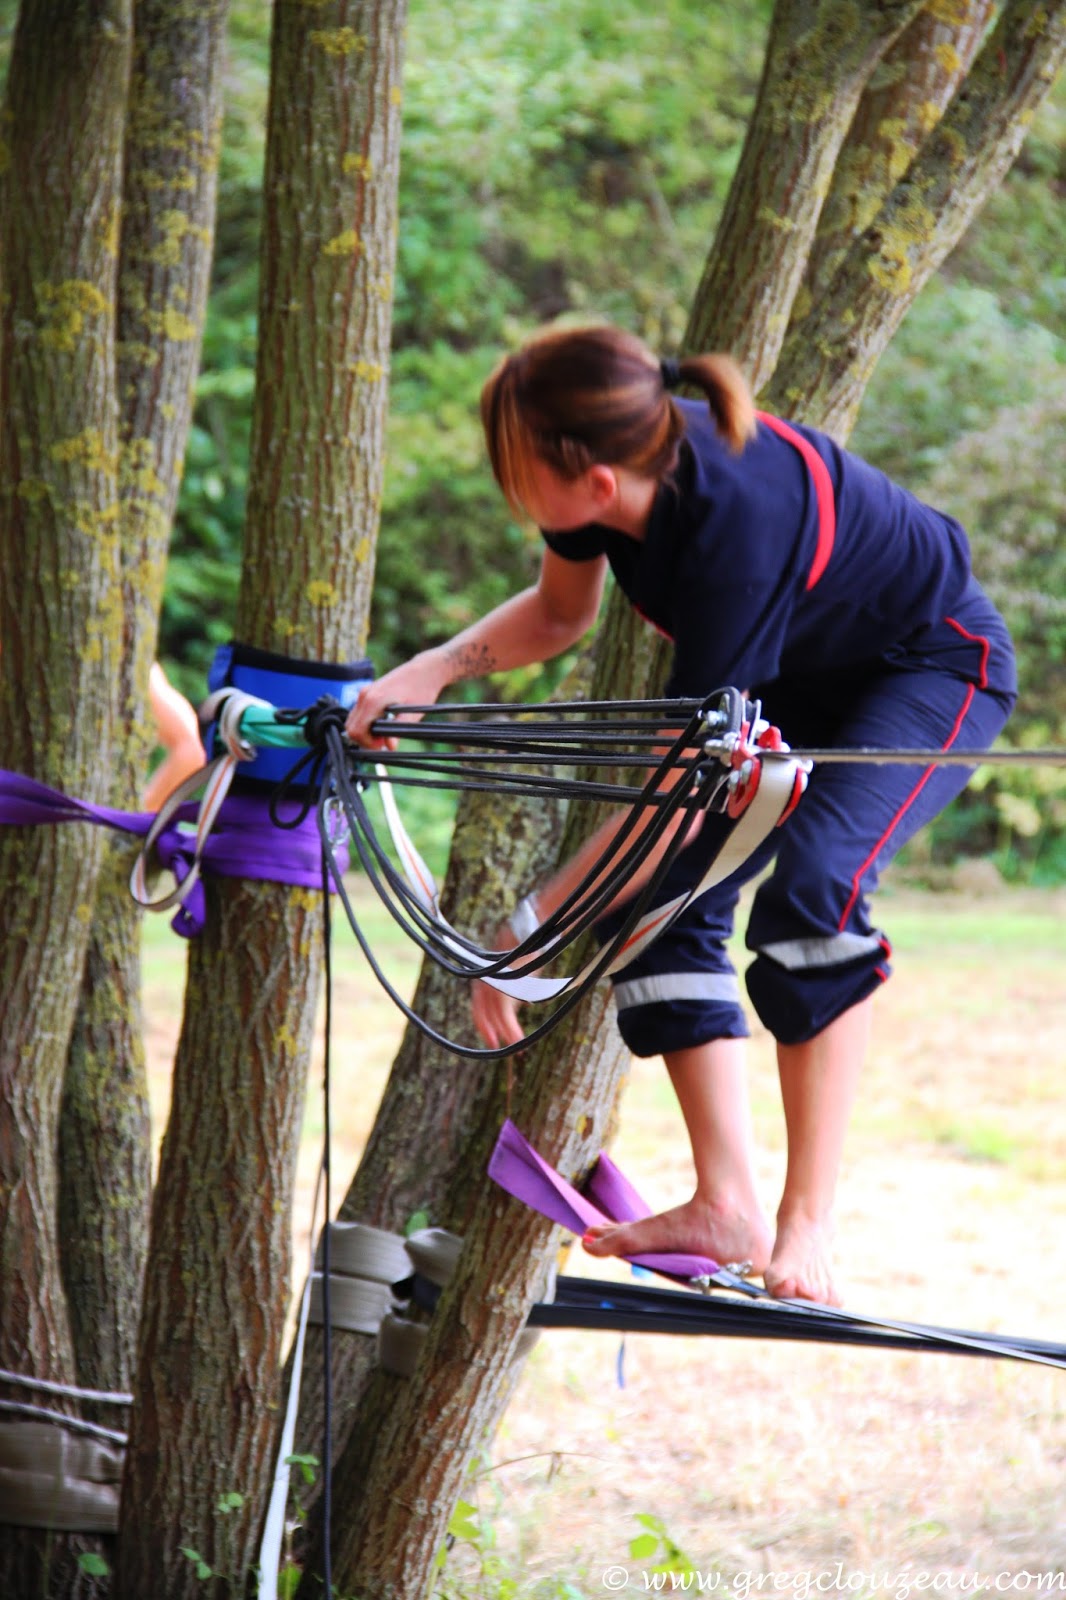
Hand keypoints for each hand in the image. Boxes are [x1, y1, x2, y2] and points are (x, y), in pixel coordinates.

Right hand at [345, 649, 447, 747]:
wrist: (425, 670)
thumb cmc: (422, 689)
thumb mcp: (414, 713)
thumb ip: (398, 730)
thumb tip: (389, 747)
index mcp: (374, 700)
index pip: (357, 730)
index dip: (367, 743)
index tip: (382, 746)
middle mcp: (365, 695)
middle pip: (351, 727)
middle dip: (364, 739)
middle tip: (382, 743)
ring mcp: (365, 692)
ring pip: (353, 720)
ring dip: (364, 731)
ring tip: (383, 734)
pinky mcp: (368, 691)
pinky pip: (358, 712)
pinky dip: (365, 723)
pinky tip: (381, 724)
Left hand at [471, 918, 524, 1049]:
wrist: (534, 928)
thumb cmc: (528, 948)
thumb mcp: (518, 969)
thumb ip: (513, 985)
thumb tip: (519, 1004)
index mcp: (485, 974)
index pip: (479, 1001)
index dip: (483, 1020)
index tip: (491, 1036)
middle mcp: (486, 976)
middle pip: (482, 1008)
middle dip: (487, 1028)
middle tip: (495, 1044)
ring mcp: (494, 979)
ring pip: (495, 1012)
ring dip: (504, 1031)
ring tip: (514, 1045)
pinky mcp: (505, 982)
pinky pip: (505, 1010)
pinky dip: (511, 1028)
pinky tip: (517, 1039)